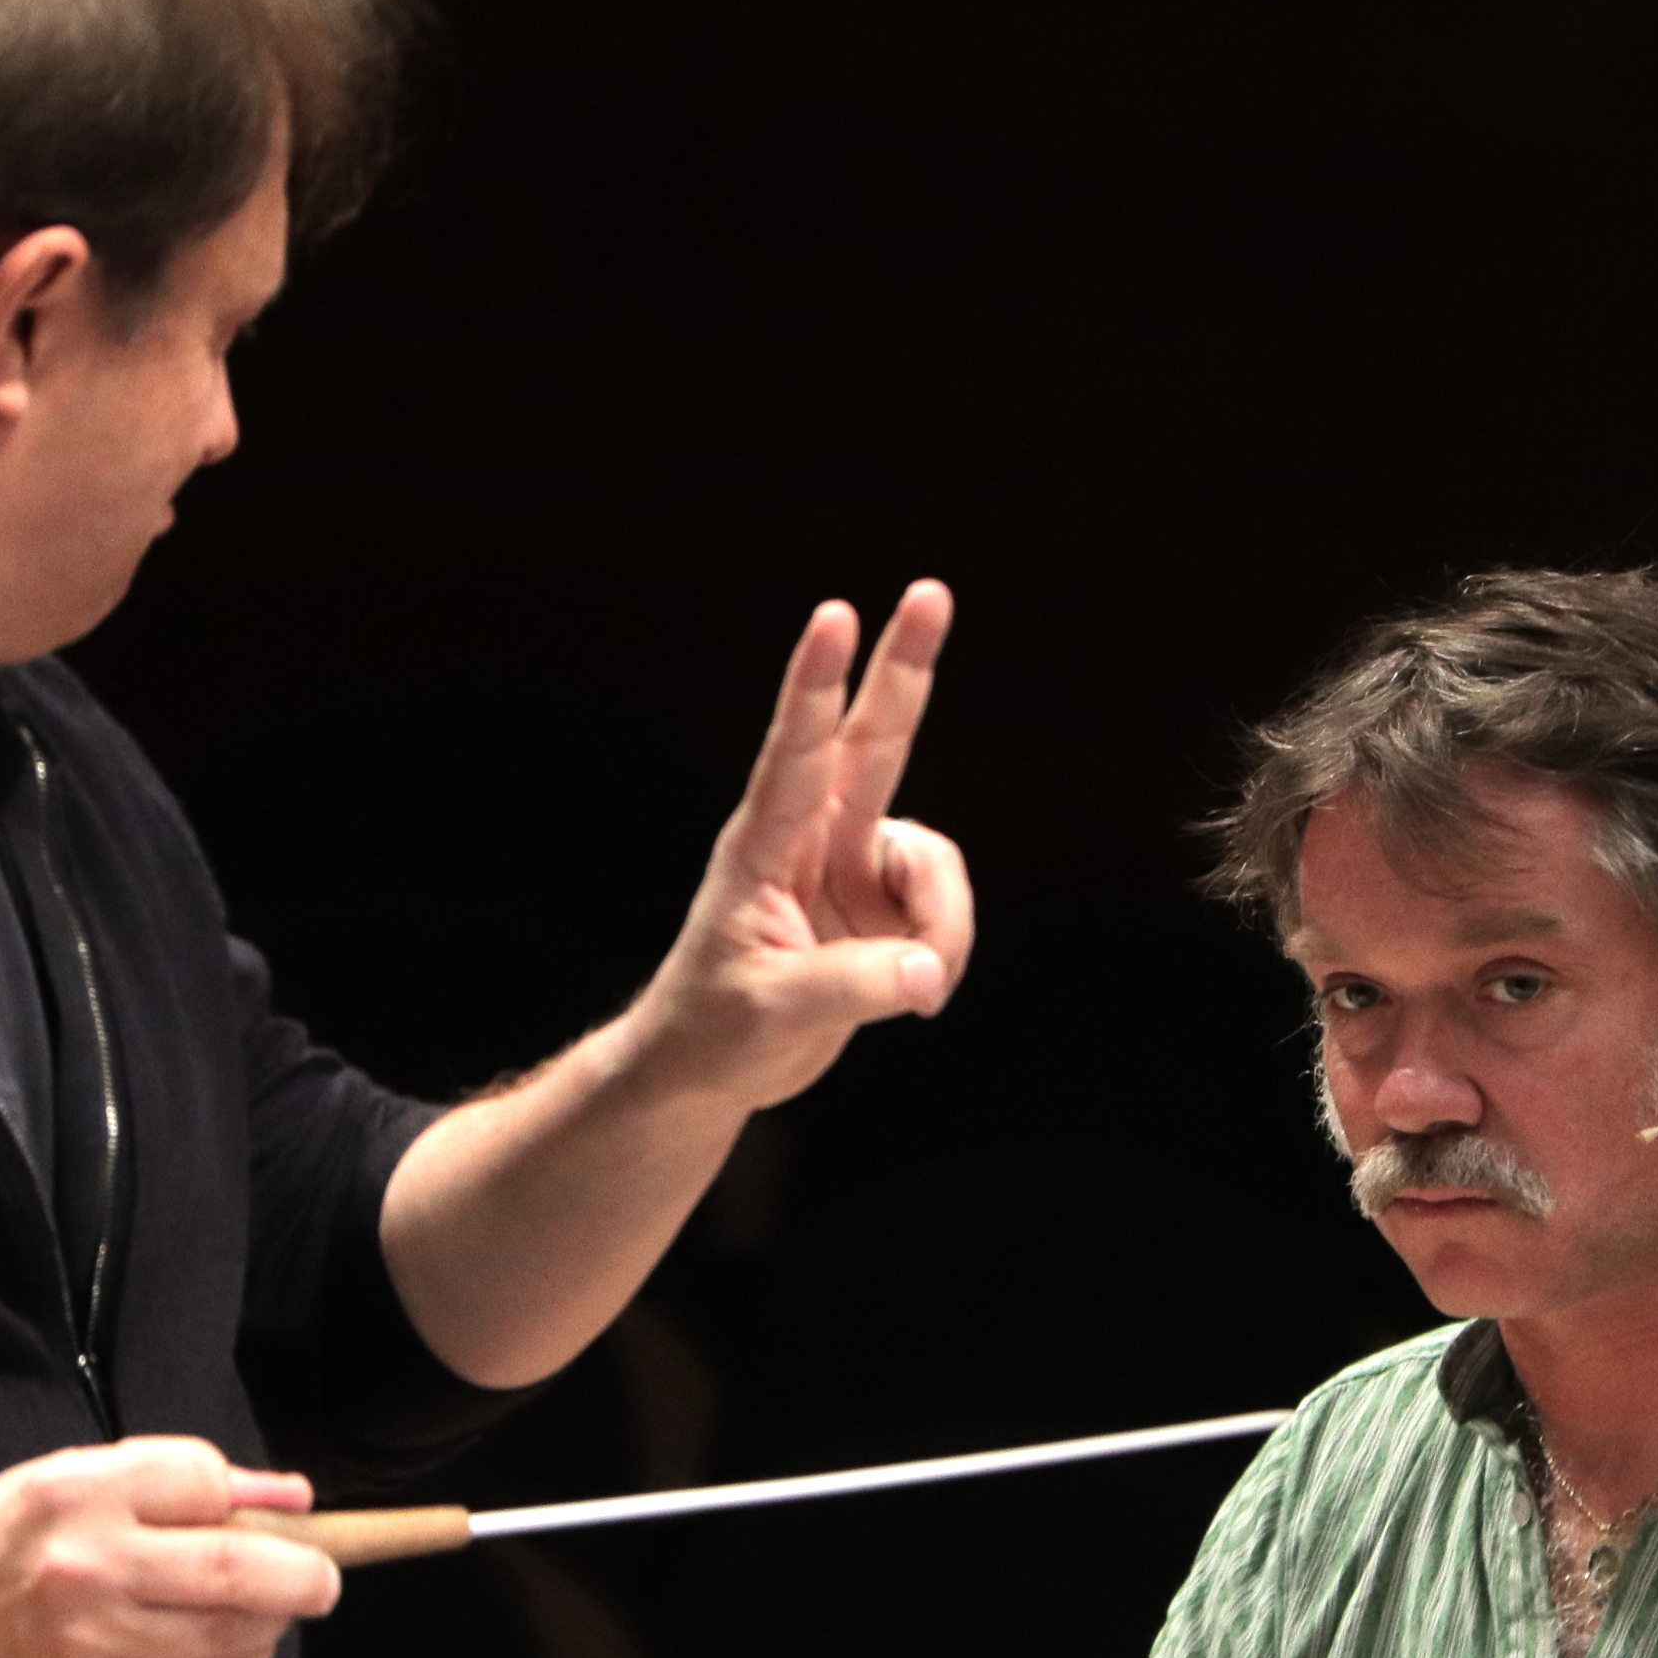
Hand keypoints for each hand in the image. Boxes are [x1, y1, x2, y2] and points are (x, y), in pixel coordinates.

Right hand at [0, 1439, 340, 1657]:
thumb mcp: (71, 1481)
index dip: (247, 1497)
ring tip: (267, 1608)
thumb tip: (292, 1497)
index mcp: (77, 1498)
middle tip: (323, 1579)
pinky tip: (224, 1643)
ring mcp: (98, 1649)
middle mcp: (89, 1572)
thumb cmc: (6, 1549)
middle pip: (239, 1571)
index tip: (269, 1515)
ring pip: (234, 1636)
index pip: (204, 1481)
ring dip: (271, 1622)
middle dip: (305, 1576)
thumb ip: (178, 1477)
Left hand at [628, 582, 975, 1110]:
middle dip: (905, 667)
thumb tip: (927, 971)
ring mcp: (854, 867)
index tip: (835, 617)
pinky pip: (944, 911)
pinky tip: (916, 991)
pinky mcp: (885, 906)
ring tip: (918, 988)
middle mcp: (813, 838)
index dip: (814, 686)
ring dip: (943, 921)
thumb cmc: (714, 1028)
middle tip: (931, 591)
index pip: (794, 753)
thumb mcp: (769, 1012)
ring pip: (933, 860)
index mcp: (762, 844)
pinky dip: (944, 951)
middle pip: (872, 738)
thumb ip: (852, 988)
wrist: (713, 1065)